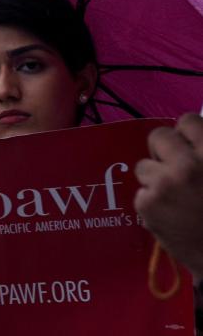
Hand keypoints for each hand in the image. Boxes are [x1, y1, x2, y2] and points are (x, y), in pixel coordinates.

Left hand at [135, 114, 202, 278]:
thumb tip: (193, 139)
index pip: (187, 121)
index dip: (187, 134)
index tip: (190, 145)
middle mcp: (187, 165)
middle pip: (158, 136)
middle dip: (165, 150)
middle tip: (176, 167)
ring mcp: (164, 183)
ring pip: (144, 165)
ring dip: (156, 177)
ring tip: (176, 197)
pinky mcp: (147, 204)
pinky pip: (141, 191)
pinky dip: (152, 201)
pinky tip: (170, 215)